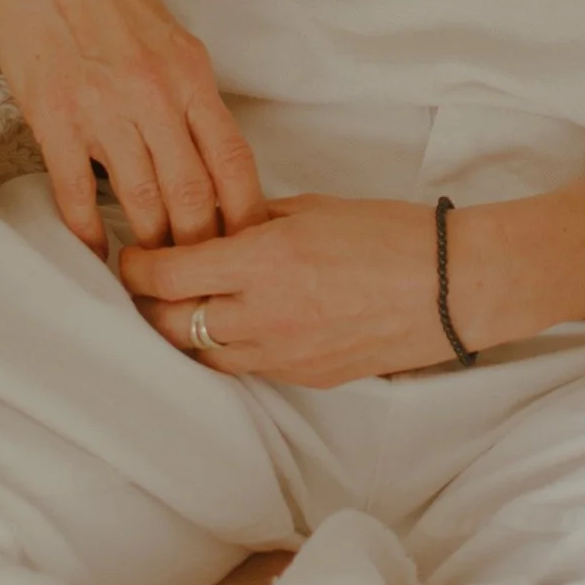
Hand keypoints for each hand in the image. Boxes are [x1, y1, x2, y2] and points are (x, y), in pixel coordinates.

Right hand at [0, 0, 264, 255]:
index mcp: (190, 72)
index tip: (245, 249)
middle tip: (199, 278)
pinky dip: (88, 234)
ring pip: (142, 203)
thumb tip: (200, 145)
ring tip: (151, 274)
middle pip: (194, 197)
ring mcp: (103, 109)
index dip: (244, 218)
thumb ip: (184, 89)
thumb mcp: (164, 32)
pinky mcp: (53, 117)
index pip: (235, 164)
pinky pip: (76, 194)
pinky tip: (95, 255)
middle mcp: (155, 94)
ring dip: (149, 248)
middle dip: (200, 248)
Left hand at [118, 170, 584, 384]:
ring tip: (186, 303)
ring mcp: (282, 354)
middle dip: (148, 302)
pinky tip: (237, 322)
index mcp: (261, 258)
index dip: (136, 265)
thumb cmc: (389, 234)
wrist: (452, 287)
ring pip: (201, 353)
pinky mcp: (304, 378)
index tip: (133, 253)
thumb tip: (209, 226)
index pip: (165, 274)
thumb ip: (252, 219)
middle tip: (146, 280)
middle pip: (168, 322)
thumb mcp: (310, 207)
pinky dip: (228, 347)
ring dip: (185, 329)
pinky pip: (245, 368)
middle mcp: (262, 313)